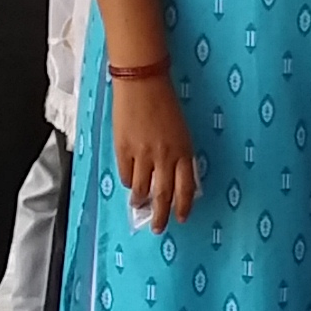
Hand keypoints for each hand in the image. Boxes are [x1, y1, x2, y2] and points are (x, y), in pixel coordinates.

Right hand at [110, 75, 199, 228]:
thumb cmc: (164, 102)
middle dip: (161, 215)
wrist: (142, 82)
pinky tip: (128, 184)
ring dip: (140, 200)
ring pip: (141, 188)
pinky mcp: (124, 149)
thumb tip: (173, 178)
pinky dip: (127, 183)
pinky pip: (126, 174)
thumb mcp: (181, 130)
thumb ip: (179, 154)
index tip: (181, 218)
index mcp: (183, 150)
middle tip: (158, 228)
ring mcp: (143, 154)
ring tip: (139, 205)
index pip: (186, 187)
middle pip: (163, 195)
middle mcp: (165, 156)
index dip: (183, 206)